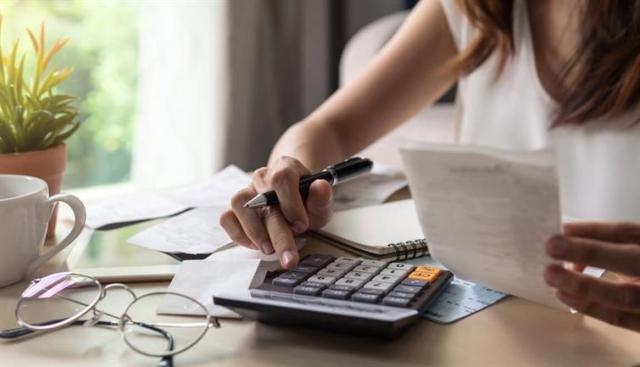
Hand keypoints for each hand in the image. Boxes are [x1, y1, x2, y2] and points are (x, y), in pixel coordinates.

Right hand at [219, 156, 333, 268]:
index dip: (291, 203)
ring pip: (239, 204)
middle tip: (289, 258)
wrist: (294, 205)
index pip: (282, 178)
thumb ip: (322, 197)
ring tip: (269, 250)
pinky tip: (256, 245)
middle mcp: (263, 177)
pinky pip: (227, 218)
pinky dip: (239, 235)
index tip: (302, 226)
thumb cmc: (306, 203)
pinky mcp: (234, 209)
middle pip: (263, 199)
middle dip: (278, 234)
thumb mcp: (321, 203)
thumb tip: (320, 187)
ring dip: (254, 231)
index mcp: (286, 168)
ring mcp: (246, 191)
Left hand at [544, 222, 639, 331]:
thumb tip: (569, 237)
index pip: (630, 232)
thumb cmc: (636, 266)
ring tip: (551, 274)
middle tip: (552, 246)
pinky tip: (564, 295)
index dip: (596, 229)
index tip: (563, 228)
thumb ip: (610, 243)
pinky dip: (589, 306)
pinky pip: (619, 318)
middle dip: (590, 252)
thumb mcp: (633, 248)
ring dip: (583, 285)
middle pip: (631, 260)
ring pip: (624, 295)